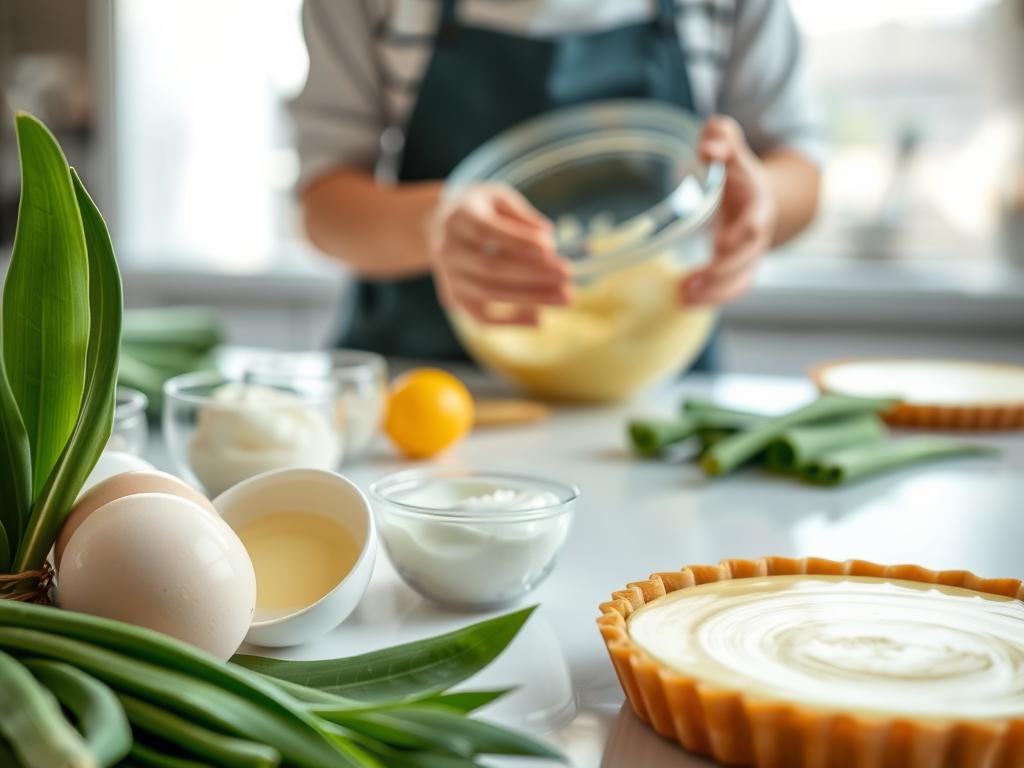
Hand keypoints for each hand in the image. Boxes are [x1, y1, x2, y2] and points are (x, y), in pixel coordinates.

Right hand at [429, 184, 570, 324]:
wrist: (440, 226)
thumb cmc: (481, 209)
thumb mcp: (499, 198)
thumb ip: (521, 215)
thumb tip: (547, 236)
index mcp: (459, 217)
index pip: (485, 231)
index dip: (517, 241)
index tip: (550, 248)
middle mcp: (448, 249)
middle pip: (490, 267)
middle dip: (531, 273)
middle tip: (567, 274)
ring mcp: (450, 277)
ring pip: (489, 293)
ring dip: (530, 297)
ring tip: (565, 297)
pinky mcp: (455, 298)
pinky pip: (481, 317)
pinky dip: (509, 321)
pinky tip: (539, 319)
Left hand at [681, 116, 777, 305]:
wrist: (755, 192)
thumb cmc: (737, 169)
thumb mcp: (731, 148)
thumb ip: (722, 138)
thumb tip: (709, 145)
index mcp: (758, 205)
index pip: (755, 225)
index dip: (739, 236)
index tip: (718, 244)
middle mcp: (758, 235)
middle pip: (748, 260)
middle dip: (722, 273)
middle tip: (692, 281)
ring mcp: (750, 255)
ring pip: (740, 282)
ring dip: (714, 294)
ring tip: (683, 299)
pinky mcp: (738, 269)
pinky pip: (730, 290)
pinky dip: (710, 299)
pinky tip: (684, 302)